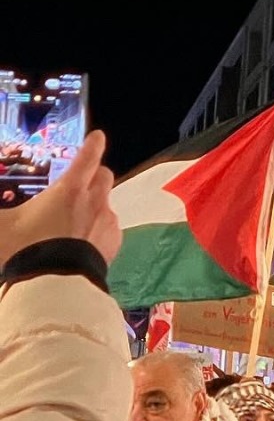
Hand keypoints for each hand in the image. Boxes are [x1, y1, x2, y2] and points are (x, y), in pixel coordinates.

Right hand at [0, 132, 119, 267]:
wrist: (54, 283)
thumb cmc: (26, 248)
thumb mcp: (3, 225)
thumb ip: (1, 212)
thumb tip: (0, 213)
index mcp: (70, 188)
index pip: (87, 157)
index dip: (93, 145)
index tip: (97, 137)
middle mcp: (94, 200)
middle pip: (104, 176)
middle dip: (94, 175)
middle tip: (79, 185)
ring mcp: (107, 222)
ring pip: (106, 204)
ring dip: (94, 206)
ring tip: (75, 222)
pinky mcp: (114, 243)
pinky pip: (110, 228)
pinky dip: (99, 229)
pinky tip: (83, 242)